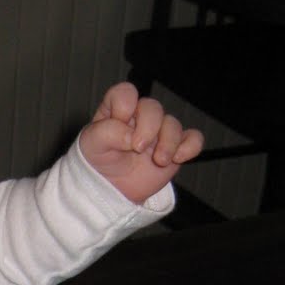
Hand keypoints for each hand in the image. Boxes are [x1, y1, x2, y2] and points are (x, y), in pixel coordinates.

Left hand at [78, 82, 201, 204]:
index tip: (120, 123)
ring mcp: (159, 132)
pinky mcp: (174, 148)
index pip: (126, 93)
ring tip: (159, 161)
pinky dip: (190, 146)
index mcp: (117, 110)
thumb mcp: (91, 145)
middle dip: (148, 127)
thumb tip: (130, 135)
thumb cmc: (98, 162)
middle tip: (138, 148)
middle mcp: (140, 118)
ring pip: (173, 123)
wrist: (111, 191)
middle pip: (153, 107)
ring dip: (169, 142)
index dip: (125, 105)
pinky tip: (179, 158)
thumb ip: (106, 133)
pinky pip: (193, 138)